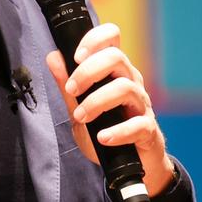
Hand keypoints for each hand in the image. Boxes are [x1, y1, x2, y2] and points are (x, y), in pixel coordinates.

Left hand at [44, 23, 175, 195]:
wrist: (131, 164)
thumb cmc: (106, 129)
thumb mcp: (80, 106)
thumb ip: (67, 84)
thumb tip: (53, 57)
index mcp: (115, 72)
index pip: (112, 38)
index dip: (94, 39)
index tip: (76, 57)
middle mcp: (131, 82)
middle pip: (117, 58)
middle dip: (89, 71)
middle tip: (71, 90)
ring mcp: (142, 105)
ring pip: (126, 88)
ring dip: (98, 101)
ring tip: (81, 117)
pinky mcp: (148, 130)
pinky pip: (138, 125)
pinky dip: (118, 131)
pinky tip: (103, 138)